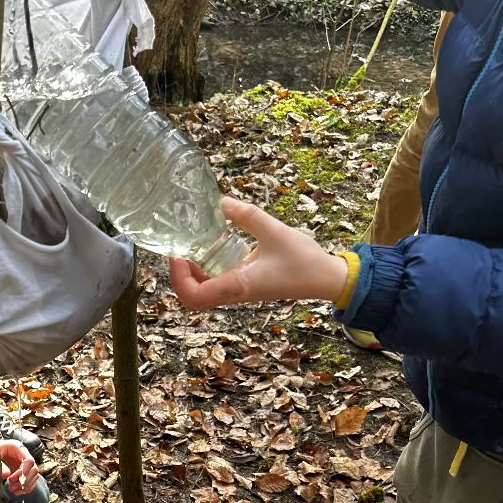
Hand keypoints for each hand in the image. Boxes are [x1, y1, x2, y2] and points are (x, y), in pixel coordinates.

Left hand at [0, 440, 37, 496]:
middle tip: (11, 486)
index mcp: (17, 448)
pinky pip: (30, 482)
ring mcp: (24, 464)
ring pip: (33, 477)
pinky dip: (25, 489)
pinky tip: (16, 492)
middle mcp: (23, 455)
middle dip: (24, 481)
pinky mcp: (23, 472)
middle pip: (34, 470)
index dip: (23, 472)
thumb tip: (7, 475)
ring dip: (24, 487)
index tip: (11, 479)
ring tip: (11, 489)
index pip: (29, 461)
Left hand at [169, 197, 349, 309]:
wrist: (325, 279)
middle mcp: (235, 294)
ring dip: (191, 276)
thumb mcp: (274, 230)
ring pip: (203, 296)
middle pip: (193, 300)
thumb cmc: (304, 260)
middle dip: (179, 279)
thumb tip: (221, 202)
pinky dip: (206, 274)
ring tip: (191, 250)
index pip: (194, 295)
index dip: (178, 278)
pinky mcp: (245, 288)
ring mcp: (240, 293)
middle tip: (179, 252)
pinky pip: (216, 287)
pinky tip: (210, 252)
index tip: (176, 255)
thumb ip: (246, 215)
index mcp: (238, 285)